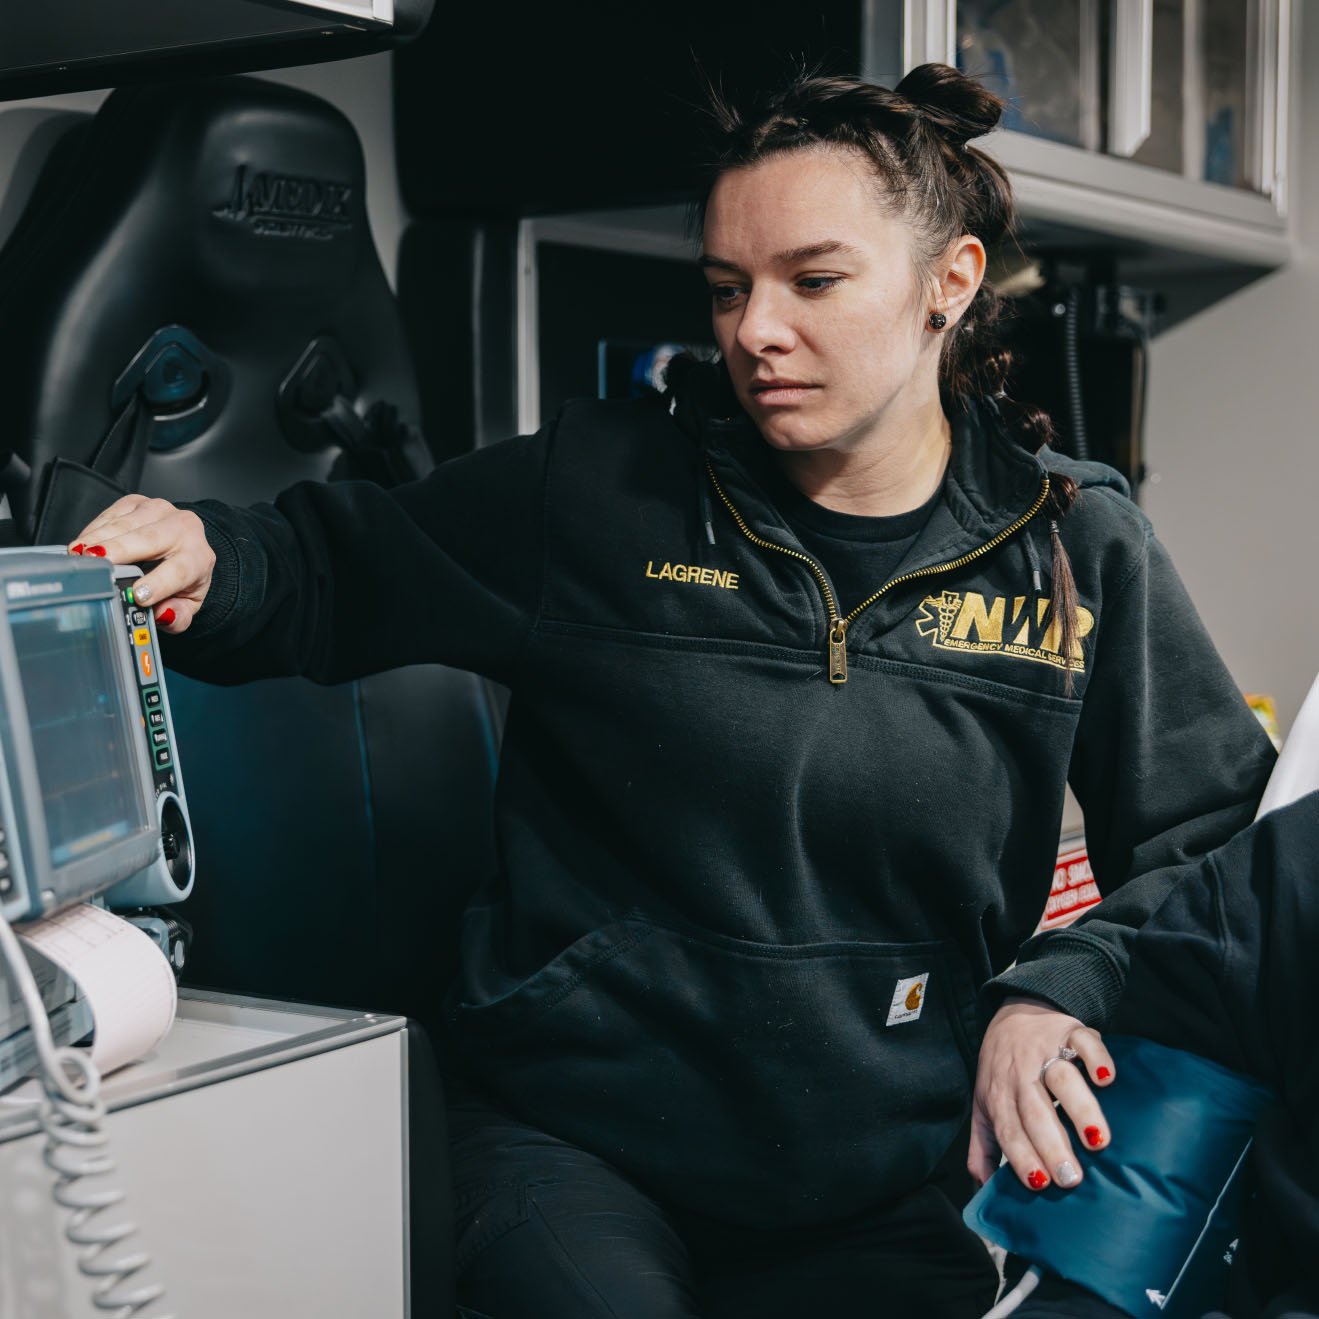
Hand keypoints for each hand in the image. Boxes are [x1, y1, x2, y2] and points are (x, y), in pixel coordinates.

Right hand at [68, 495, 214, 633]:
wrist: (186, 542)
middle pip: (149, 539)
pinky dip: (94, 530)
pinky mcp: (136, 502)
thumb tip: (162, 614)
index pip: (179, 570)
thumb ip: (179, 615)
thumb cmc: (185, 574)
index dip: (159, 583)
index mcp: (198, 557)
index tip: (139, 595)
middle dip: (121, 551)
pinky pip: (111, 515)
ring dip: (99, 539)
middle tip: (98, 565)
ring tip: (79, 555)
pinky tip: (83, 545)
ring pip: (126, 524)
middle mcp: (182, 528)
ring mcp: (158, 511)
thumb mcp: (188, 602)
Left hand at [968, 995, 1114, 1192]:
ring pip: (1061, 1079)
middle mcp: (1021, 1074)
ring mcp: (1046, 1051)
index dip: (1021, 1155)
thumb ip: (983, 1149)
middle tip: (1072, 1177)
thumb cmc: (1002, 1071)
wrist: (1013, 1016)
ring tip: (1097, 1140)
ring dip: (1079, 1109)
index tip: (1039, 1184)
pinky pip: (1084, 1043)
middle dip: (1051, 1145)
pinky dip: (1096, 1059)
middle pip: (1035, 1110)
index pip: (1009, 1129)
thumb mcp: (985, 1106)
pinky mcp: (1070, 1032)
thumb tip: (985, 1190)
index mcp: (1000, 1096)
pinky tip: (1107, 1080)